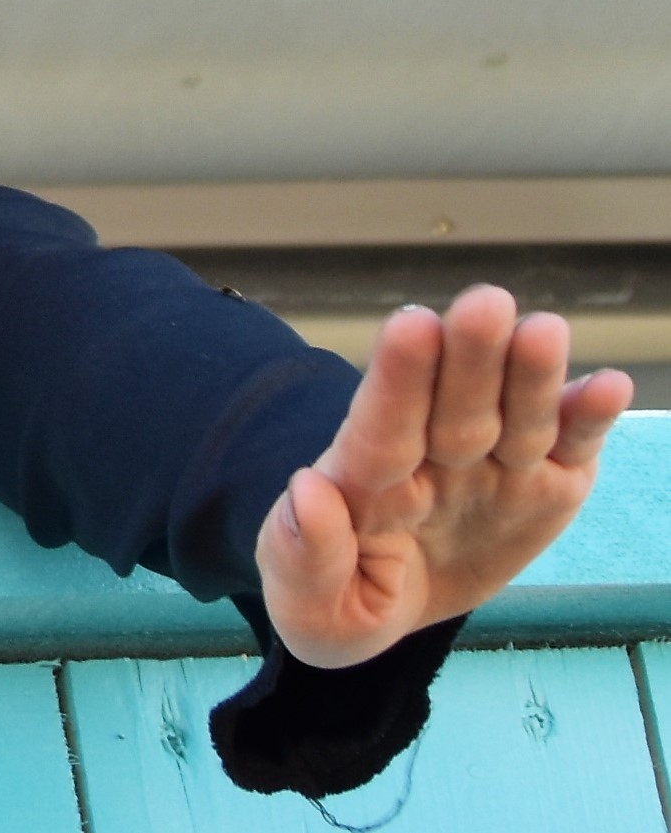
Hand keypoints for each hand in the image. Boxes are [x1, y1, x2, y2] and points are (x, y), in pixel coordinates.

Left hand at [259, 284, 633, 667]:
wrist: (383, 605)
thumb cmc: (338, 597)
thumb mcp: (310, 610)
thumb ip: (302, 556)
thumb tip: (309, 491)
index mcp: (367, 483)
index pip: (381, 427)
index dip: (399, 379)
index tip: (412, 325)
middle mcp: (434, 461)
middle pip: (454, 408)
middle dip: (470, 357)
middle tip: (486, 303)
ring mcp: (494, 468)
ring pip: (516, 417)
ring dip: (532, 374)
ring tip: (545, 331)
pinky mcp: (547, 484)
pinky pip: (571, 449)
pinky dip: (590, 418)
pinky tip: (609, 387)